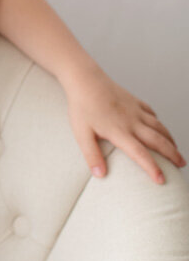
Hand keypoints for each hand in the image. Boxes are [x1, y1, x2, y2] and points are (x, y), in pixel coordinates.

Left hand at [64, 64, 185, 183]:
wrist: (85, 79)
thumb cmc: (81, 107)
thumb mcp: (82, 134)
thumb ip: (92, 155)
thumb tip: (100, 175)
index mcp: (119, 131)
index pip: (140, 154)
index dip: (152, 168)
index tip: (162, 180)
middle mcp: (132, 121)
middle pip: (158, 141)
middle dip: (172, 154)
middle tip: (182, 165)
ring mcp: (135, 110)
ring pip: (159, 127)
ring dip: (170, 139)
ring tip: (176, 150)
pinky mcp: (135, 101)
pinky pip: (152, 114)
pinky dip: (159, 123)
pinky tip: (161, 129)